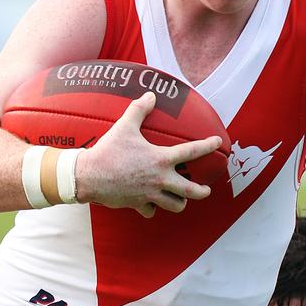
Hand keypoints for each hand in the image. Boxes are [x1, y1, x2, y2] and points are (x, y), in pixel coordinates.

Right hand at [74, 92, 222, 217]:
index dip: (208, 145)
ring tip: (181, 198)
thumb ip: (139, 109)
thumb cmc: (108, 151)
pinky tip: (150, 204)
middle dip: (202, 191)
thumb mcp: (124, 126)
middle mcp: (160, 179)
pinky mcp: (138, 204)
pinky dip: (152, 208)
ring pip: (175, 205)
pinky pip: (151, 211)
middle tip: (206, 189)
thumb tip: (150, 95)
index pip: (192, 151)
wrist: (88, 176)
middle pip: (191, 191)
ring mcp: (150, 194)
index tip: (217, 142)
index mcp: (161, 159)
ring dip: (180, 202)